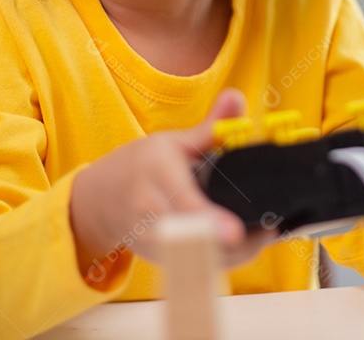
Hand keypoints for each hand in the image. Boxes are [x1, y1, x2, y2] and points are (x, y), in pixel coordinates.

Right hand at [69, 88, 276, 276]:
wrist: (99, 198)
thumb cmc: (143, 165)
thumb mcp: (174, 141)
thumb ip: (211, 125)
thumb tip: (236, 97)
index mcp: (155, 169)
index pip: (181, 199)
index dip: (207, 218)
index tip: (234, 233)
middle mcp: (147, 206)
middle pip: (186, 235)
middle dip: (225, 244)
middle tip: (263, 234)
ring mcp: (148, 236)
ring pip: (190, 256)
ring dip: (227, 254)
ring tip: (259, 237)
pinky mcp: (153, 256)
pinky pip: (189, 266)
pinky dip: (217, 261)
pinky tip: (242, 247)